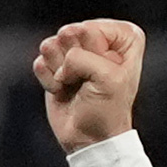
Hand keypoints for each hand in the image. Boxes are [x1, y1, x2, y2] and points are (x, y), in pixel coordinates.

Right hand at [35, 18, 144, 154]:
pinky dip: (48, 79)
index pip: (93, 28)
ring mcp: (77, 50)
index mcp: (125, 37)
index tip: (104, 73)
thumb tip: (51, 48)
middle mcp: (100, 38)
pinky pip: (41, 60)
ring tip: (73, 85)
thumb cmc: (107, 110)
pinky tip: (61, 90)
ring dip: (59, 70)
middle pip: (71, 32)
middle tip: (86, 80)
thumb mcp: (108, 78)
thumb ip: (81, 55)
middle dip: (73, 59)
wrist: (90, 138)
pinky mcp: (56, 64)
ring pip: (52, 44)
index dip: (93, 53)